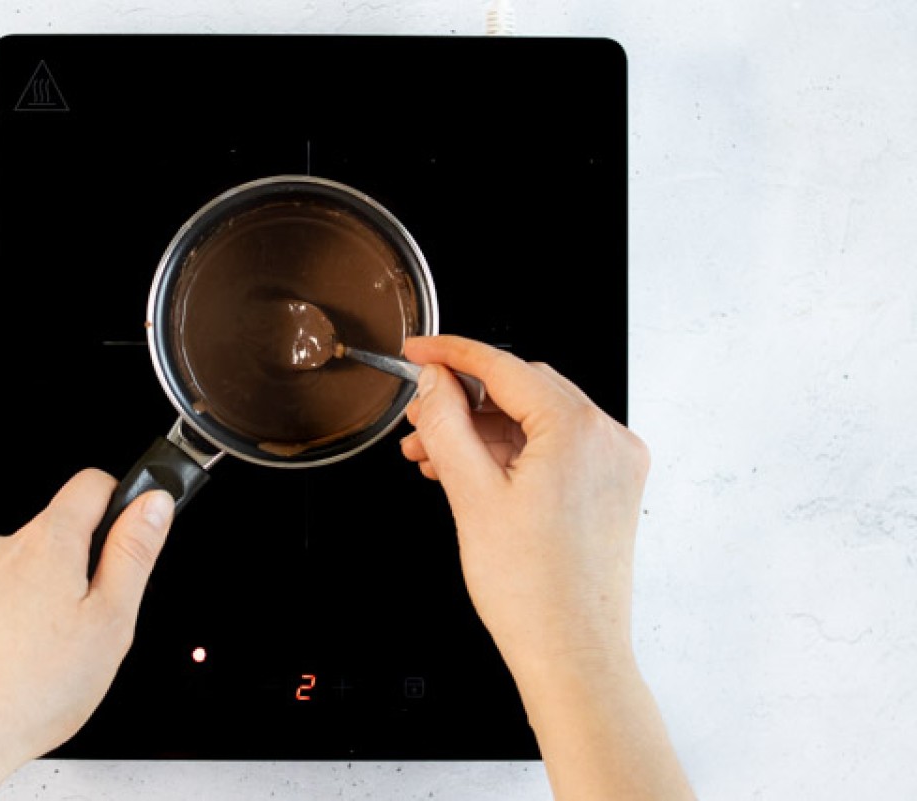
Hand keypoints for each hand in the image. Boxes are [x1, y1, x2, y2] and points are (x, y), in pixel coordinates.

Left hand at [0, 469, 174, 799]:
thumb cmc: (32, 689)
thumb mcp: (111, 620)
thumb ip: (134, 552)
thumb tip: (154, 504)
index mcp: (48, 541)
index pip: (94, 483)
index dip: (124, 501)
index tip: (135, 534)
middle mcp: (6, 547)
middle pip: (67, 525)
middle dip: (92, 561)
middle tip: (99, 616)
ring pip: (40, 561)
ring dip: (59, 589)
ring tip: (61, 646)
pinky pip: (11, 588)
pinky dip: (29, 612)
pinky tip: (33, 654)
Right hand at [401, 335, 647, 677]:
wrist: (572, 656)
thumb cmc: (533, 592)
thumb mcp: (472, 495)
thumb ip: (448, 425)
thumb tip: (435, 381)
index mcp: (580, 430)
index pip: (506, 368)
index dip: (453, 354)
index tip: (419, 351)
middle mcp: (608, 439)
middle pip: (523, 391)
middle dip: (464, 401)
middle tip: (418, 417)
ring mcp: (613, 466)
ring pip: (535, 422)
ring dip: (482, 431)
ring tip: (431, 456)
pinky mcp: (609, 490)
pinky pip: (553, 450)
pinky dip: (510, 454)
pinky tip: (469, 472)